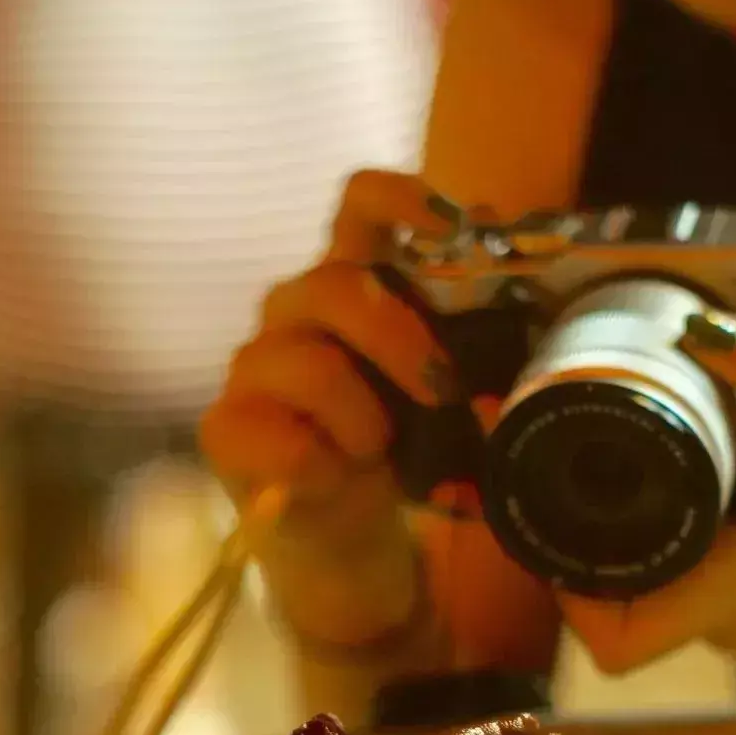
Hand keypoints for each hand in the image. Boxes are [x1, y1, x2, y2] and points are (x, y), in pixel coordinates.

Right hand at [200, 169, 461, 544]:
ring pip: (312, 367)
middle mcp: (295, 310)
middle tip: (441, 393)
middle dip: (402, 341)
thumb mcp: (450, 389)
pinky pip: (285, 441)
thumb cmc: (398, 449)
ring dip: (366, 420)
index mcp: (352, 283)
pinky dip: (326, 468)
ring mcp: (253, 366)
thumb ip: (475, 330)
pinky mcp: (225, 428)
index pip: (360, 205)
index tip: (448, 229)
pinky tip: (333, 478)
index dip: (400, 198)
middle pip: (337, 284)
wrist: (348, 536)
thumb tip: (509, 266)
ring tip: (378, 451)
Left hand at [561, 316, 735, 672]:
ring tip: (595, 476)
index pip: (619, 645)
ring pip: (662, 597)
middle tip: (550, 481)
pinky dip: (671, 546)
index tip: (548, 527)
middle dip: (584, 552)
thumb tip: (695, 330)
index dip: (570, 599)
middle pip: (624, 613)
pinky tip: (665, 492)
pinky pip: (697, 585)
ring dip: (626, 547)